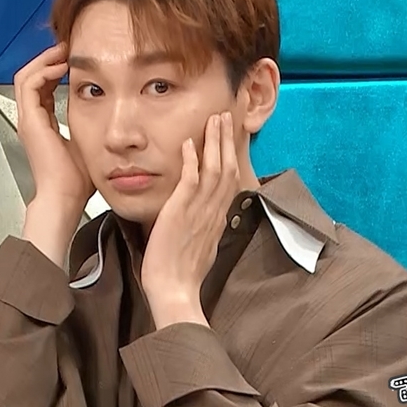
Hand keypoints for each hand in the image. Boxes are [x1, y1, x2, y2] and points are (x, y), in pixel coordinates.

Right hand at [14, 44, 94, 265]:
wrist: (64, 197)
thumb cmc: (78, 181)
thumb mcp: (90, 145)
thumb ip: (96, 129)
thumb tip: (115, 119)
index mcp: (44, 126)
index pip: (44, 88)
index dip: (57, 71)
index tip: (75, 61)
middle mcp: (32, 120)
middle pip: (32, 78)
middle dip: (50, 60)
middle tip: (68, 49)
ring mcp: (28, 120)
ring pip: (26, 76)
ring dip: (45, 60)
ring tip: (63, 51)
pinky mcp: (30, 121)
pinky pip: (29, 85)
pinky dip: (44, 71)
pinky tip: (62, 67)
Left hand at [141, 112, 240, 328]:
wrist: (175, 290)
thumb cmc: (183, 276)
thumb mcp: (203, 249)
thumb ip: (206, 230)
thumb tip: (208, 222)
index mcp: (218, 219)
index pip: (230, 181)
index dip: (231, 156)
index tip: (231, 138)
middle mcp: (213, 212)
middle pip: (227, 168)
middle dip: (227, 140)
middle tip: (226, 116)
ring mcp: (199, 211)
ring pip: (214, 169)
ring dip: (214, 142)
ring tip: (214, 119)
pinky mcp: (181, 213)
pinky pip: (190, 180)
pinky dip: (191, 160)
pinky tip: (188, 144)